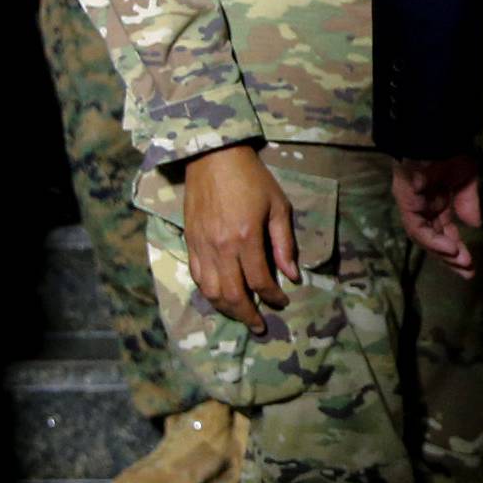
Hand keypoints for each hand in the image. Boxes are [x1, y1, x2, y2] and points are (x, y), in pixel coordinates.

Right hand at [183, 145, 300, 333]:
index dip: (273, 297)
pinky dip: (209, 292)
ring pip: (211, 291)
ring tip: (241, 315)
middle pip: (233, 294)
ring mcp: (202, 246)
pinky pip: (197, 277)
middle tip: (260, 326)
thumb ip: (284, 243)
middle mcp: (221, 247)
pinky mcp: (189, 242)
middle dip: (248, 315)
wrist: (213, 156)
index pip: (260, 281)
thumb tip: (292, 275)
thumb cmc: (251, 178)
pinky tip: (220, 296)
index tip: (282, 302)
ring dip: (227, 309)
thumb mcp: (278, 206)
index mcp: (246, 238)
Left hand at [391, 154, 481, 277]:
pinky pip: (417, 227)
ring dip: (442, 252)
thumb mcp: (467, 179)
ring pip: (423, 237)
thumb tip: (475, 225)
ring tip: (462, 262)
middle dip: (449, 258)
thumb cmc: (451, 150)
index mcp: (436, 201)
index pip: (444, 231)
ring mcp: (412, 204)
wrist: (436, 132)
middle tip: (468, 273)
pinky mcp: (405, 201)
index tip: (471, 264)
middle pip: (433, 239)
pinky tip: (450, 248)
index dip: (456, 248)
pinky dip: (433, 240)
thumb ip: (468, 202)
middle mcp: (422, 206)